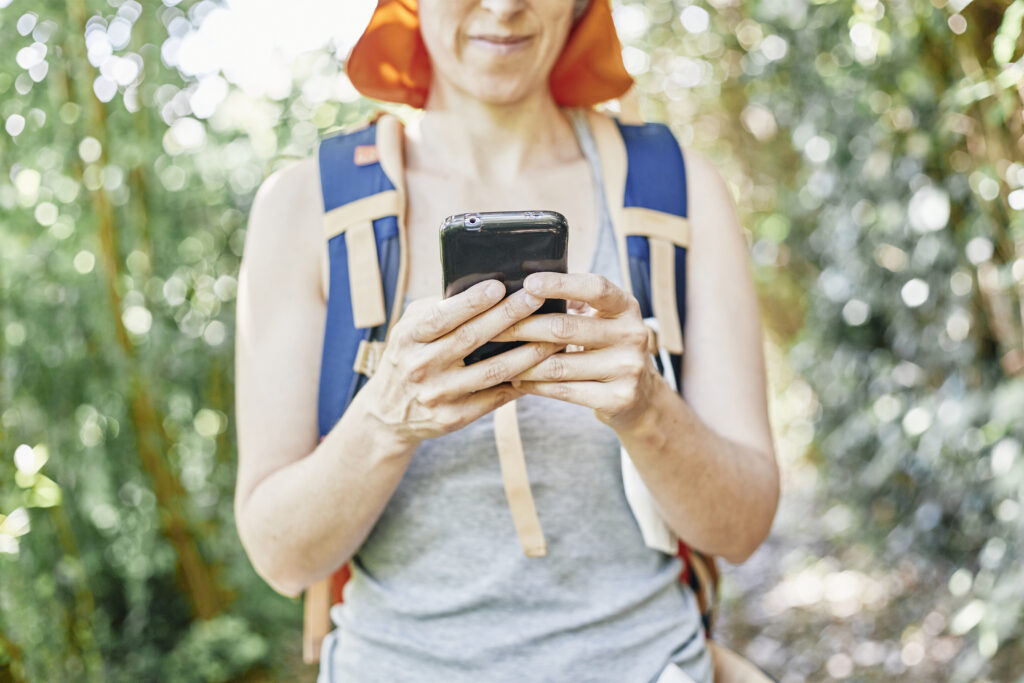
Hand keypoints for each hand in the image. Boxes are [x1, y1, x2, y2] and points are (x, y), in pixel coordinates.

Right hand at [357, 280, 563, 445]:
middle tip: (537, 299)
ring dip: (528, 353)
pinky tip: (542, 368)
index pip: (441, 316)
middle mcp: (421, 366)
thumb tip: (485, 287)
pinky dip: (521, 382)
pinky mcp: (453, 418)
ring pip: (492, 371)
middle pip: (471, 339)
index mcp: (409, 337)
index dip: (470, 302)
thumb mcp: (410, 329)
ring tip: (554, 337)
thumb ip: (439, 310)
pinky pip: (495, 398)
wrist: (387, 413)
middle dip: (508, 316)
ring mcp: (437, 395)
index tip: (498, 285)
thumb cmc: (409, 355)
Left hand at [495, 272, 661, 429]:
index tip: (528, 283)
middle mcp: (633, 334)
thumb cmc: (607, 347)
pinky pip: (563, 390)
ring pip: (558, 364)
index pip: (595, 288)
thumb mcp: (603, 320)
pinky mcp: (618, 398)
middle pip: (565, 328)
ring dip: (521, 362)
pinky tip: (516, 380)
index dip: (561, 283)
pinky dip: (534, 385)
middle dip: (522, 328)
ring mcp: (628, 368)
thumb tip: (524, 289)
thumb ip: (575, 303)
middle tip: (492, 328)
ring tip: (497, 357)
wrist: (641, 396)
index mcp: (627, 307)